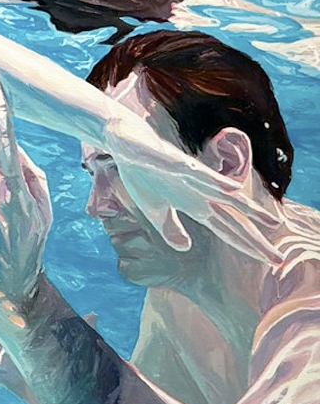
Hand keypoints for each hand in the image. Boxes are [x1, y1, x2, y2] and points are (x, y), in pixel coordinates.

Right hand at [104, 112, 283, 263]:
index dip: (247, 245)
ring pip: (223, 193)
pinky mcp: (175, 161)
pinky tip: (232, 188)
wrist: (125, 142)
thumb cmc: (142, 173)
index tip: (270, 261)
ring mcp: (190, 176)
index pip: (227, 228)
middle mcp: (200, 191)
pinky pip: (199, 172)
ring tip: (271, 221)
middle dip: (254, 239)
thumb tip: (186, 248)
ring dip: (247, 207)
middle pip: (232, 217)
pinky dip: (216, 181)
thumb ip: (171, 229)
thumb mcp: (154, 211)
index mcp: (195, 204)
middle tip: (278, 259)